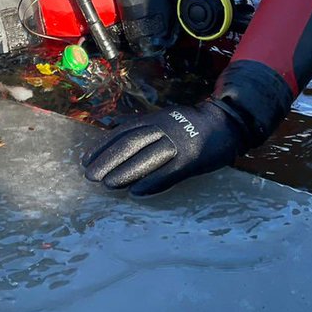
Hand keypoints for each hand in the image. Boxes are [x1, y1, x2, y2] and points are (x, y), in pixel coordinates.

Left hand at [82, 100, 245, 196]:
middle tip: (90, 176)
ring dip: (125, 171)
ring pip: (147, 156)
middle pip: (131, 142)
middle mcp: (164, 127)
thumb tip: (115, 135)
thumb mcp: (165, 118)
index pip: (123, 131)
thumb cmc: (191, 125)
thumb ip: (144, 127)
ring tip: (107, 184)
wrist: (226, 123)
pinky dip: (152, 182)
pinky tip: (137, 192)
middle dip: (108, 159)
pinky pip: (169, 172)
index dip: (103, 145)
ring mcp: (178, 142)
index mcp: (155, 118)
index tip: (85, 160)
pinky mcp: (191, 159)